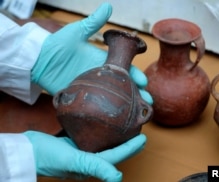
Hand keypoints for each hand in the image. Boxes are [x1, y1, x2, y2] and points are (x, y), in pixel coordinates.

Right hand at [23, 131, 145, 180]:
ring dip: (117, 139)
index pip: (116, 157)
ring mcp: (82, 154)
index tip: (144, 137)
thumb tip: (117, 178)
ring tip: (127, 130)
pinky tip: (105, 127)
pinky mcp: (75, 146)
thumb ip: (94, 167)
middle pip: (114, 153)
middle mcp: (88, 161)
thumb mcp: (72, 160)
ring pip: (105, 146)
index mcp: (90, 165)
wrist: (27, 150)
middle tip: (140, 135)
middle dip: (128, 145)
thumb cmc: (47, 155)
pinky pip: (94, 141)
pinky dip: (103, 135)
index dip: (131, 148)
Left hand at [31, 2, 152, 104]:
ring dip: (125, 105)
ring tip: (137, 113)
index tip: (143, 81)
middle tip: (147, 101)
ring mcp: (91, 87)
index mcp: (101, 61)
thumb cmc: (58, 44)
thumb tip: (109, 6)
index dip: (134, 74)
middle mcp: (99, 75)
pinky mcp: (81, 97)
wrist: (39, 58)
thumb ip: (93, 23)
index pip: (123, 68)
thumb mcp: (77, 32)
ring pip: (112, 98)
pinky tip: (117, 119)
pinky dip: (107, 112)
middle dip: (135, 93)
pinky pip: (96, 105)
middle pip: (121, 85)